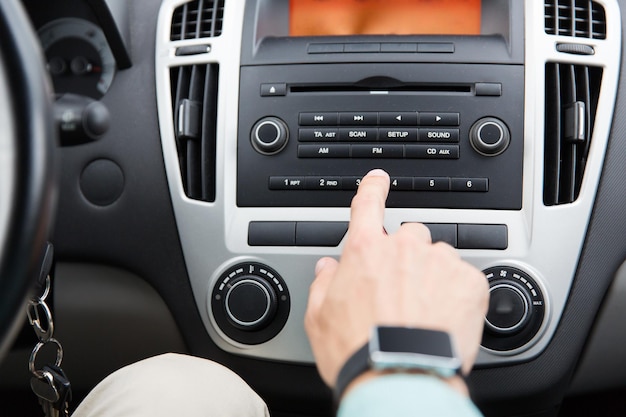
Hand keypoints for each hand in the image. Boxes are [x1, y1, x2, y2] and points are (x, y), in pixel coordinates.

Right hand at [304, 169, 488, 394]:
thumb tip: (328, 269)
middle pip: (408, 237)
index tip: (379, 180)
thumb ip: (323, 284)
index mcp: (366, 251)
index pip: (367, 204)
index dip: (373, 188)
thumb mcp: (320, 318)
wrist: (400, 378)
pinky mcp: (469, 282)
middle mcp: (404, 248)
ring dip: (432, 276)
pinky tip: (444, 318)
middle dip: (406, 257)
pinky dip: (457, 293)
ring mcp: (439, 262)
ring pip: (438, 257)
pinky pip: (464, 277)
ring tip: (424, 312)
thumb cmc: (358, 351)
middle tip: (401, 292)